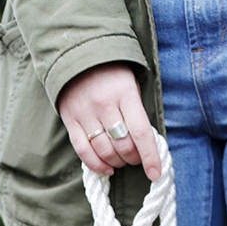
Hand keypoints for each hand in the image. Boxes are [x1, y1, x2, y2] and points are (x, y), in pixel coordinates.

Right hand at [57, 63, 161, 181]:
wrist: (76, 52)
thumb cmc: (111, 72)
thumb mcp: (131, 84)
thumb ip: (137, 112)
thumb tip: (145, 145)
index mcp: (125, 93)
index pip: (141, 132)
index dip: (150, 156)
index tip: (155, 173)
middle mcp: (104, 104)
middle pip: (123, 146)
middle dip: (134, 158)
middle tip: (136, 157)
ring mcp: (85, 113)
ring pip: (105, 151)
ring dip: (117, 162)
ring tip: (121, 159)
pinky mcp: (71, 120)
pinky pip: (83, 151)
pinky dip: (97, 165)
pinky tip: (106, 168)